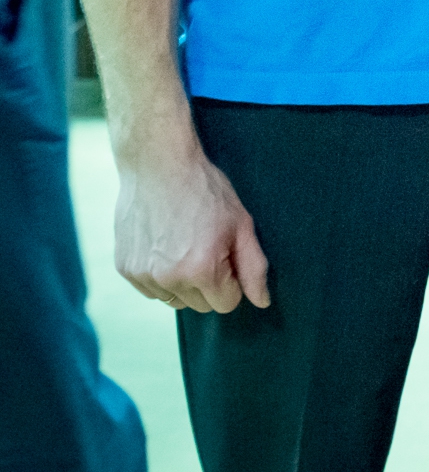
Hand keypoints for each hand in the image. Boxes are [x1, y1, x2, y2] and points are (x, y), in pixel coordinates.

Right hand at [115, 139, 268, 313]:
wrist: (158, 166)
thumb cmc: (206, 192)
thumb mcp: (241, 225)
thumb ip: (253, 268)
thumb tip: (261, 302)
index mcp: (202, 270)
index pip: (226, 303)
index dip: (232, 280)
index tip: (227, 255)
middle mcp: (170, 279)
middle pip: (200, 305)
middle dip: (209, 283)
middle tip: (208, 247)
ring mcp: (143, 275)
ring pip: (174, 300)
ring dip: (183, 283)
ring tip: (185, 246)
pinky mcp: (125, 269)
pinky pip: (151, 290)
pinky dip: (160, 276)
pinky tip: (165, 247)